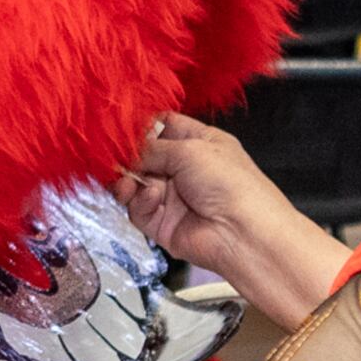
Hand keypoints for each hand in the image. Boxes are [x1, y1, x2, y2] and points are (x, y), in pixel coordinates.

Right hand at [115, 112, 345, 332]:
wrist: (242, 233)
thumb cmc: (228, 182)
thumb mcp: (189, 150)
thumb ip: (151, 148)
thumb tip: (124, 151)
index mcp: (199, 143)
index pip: (165, 128)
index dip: (143, 127)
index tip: (121, 128)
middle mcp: (185, 169)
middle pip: (144, 157)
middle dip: (129, 157)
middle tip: (117, 159)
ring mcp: (173, 197)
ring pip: (136, 184)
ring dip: (129, 181)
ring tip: (128, 183)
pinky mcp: (162, 223)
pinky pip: (139, 209)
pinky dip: (140, 202)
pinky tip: (152, 198)